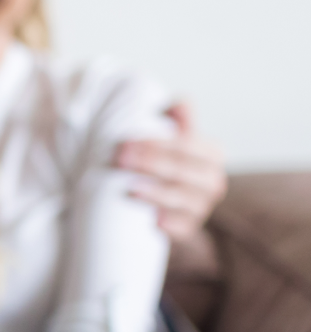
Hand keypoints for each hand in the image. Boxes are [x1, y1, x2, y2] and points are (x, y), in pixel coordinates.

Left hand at [113, 102, 227, 243]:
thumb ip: (176, 117)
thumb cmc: (166, 159)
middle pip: (183, 172)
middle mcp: (212, 181)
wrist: (163, 198)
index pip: (187, 146)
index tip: (125, 142)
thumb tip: (180, 103)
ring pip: (183, 200)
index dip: (157, 143)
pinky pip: (183, 229)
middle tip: (119, 160)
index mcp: (210, 154)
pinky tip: (152, 220)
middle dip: (151, 164)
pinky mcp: (188, 228)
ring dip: (157, 194)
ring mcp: (201, 207)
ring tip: (130, 188)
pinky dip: (170, 225)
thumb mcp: (171, 135)